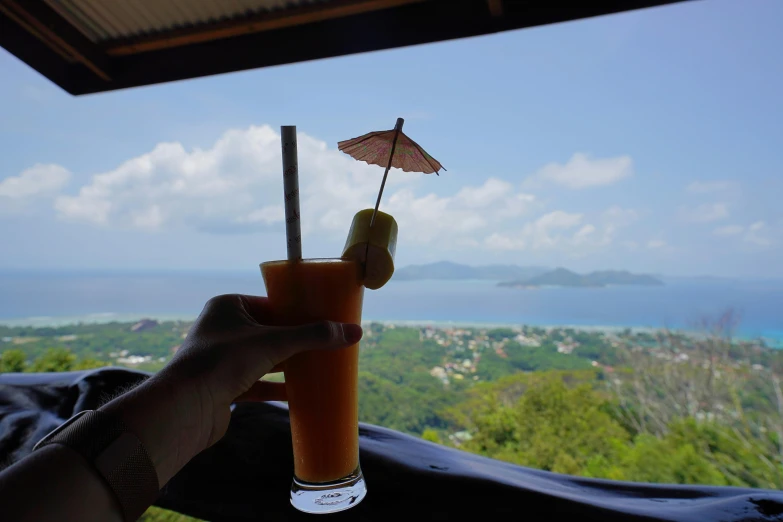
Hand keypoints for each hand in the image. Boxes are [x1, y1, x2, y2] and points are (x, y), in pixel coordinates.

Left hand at [101, 294, 361, 485]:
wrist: (185, 407)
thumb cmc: (224, 361)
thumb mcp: (274, 342)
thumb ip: (313, 336)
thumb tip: (354, 332)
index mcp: (227, 306)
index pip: (269, 303)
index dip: (295, 311)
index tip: (321, 319)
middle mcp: (221, 330)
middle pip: (267, 332)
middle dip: (294, 340)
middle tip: (324, 343)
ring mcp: (220, 360)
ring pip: (261, 359)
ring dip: (286, 364)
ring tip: (317, 366)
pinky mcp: (222, 388)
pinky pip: (255, 384)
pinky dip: (275, 387)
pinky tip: (297, 394)